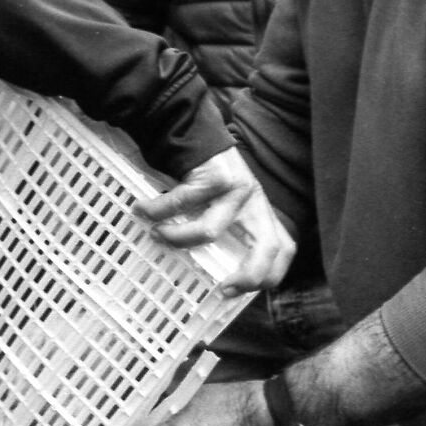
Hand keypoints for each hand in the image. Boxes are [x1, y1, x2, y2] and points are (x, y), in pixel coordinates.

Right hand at [136, 147, 296, 295]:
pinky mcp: (215, 176)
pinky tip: (142, 209)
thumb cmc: (206, 180)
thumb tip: (201, 275)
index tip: (237, 291)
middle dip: (249, 275)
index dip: (270, 275)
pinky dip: (157, 210)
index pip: (283, 249)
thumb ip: (226, 233)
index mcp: (261, 213)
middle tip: (222, 288)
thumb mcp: (225, 208)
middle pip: (268, 247)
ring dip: (178, 238)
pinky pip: (181, 203)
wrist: (195, 134)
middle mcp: (256, 203)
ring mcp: (237, 190)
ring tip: (157, 235)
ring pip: (210, 231)